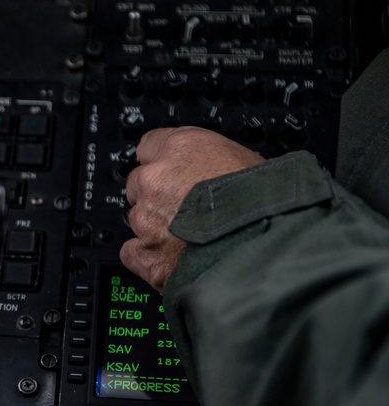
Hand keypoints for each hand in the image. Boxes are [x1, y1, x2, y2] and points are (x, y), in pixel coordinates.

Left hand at [120, 126, 263, 290]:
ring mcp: (147, 218)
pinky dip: (148, 257)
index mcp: (181, 147)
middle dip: (157, 196)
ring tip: (189, 237)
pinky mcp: (147, 254)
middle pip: (138, 184)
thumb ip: (209, 162)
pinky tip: (170, 259)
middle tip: (185, 210)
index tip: (170, 174)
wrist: (272, 245)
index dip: (163, 164)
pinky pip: (132, 253)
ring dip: (155, 227)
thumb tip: (208, 171)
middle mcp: (156, 179)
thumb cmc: (269, 204)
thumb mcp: (245, 160)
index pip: (149, 146)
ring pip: (137, 218)